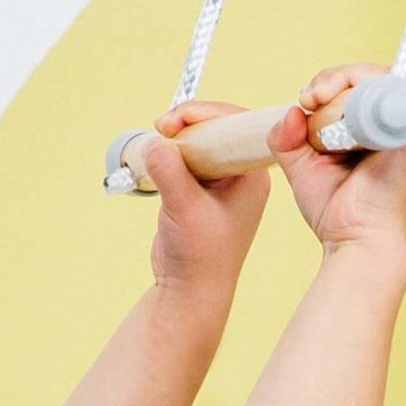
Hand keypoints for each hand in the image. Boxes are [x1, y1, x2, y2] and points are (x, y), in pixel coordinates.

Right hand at [141, 99, 270, 298]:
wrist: (188, 291)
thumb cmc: (199, 258)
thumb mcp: (184, 208)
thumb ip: (169, 170)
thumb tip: (153, 139)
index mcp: (252, 176)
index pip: (236, 125)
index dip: (206, 114)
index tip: (176, 120)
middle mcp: (241, 174)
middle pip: (216, 127)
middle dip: (187, 123)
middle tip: (161, 128)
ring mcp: (220, 181)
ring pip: (198, 140)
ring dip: (175, 138)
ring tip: (155, 143)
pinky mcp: (200, 188)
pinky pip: (186, 156)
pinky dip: (169, 153)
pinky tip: (154, 157)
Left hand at [269, 62, 405, 253]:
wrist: (355, 240)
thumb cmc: (335, 211)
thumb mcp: (302, 167)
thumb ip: (289, 139)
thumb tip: (290, 111)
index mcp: (375, 129)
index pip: (357, 86)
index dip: (330, 81)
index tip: (304, 100)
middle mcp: (396, 125)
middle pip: (370, 75)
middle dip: (334, 77)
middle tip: (309, 99)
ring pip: (383, 77)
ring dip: (347, 79)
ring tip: (319, 100)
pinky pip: (399, 90)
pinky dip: (368, 86)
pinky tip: (340, 101)